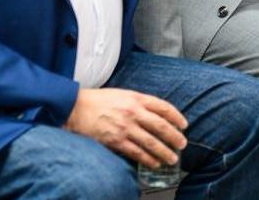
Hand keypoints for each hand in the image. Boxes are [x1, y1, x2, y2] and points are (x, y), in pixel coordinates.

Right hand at [64, 88, 187, 168]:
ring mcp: (125, 127)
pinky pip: (137, 153)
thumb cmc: (97, 100)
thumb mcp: (121, 94)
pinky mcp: (116, 141)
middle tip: (182, 144)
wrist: (75, 108)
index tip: (183, 124)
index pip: (163, 107)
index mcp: (136, 98)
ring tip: (172, 158)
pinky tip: (154, 163)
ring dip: (165, 152)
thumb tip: (154, 112)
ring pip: (152, 143)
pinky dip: (148, 160)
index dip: (176, 117)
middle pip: (161, 126)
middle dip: (175, 137)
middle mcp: (133, 112)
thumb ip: (138, 102)